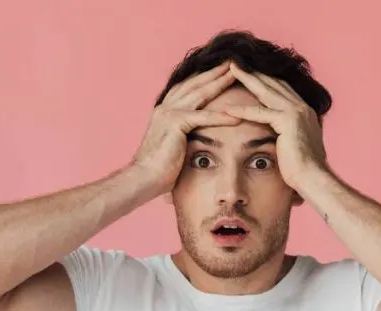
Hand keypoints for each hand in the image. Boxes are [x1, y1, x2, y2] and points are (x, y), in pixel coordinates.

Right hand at [130, 62, 243, 195]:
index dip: (204, 77)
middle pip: (195, 84)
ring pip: (200, 93)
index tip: (221, 69)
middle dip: (215, 72)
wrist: (143, 178)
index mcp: (164, 110)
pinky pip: (203, 116)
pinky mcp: (175, 123)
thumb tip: (193, 140)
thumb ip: (182, 136)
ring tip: (236, 74)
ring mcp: (169, 113)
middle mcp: (165, 107)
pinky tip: (237, 115)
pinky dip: (221, 116)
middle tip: (233, 61)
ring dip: (220, 82)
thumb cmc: (158, 169)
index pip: (188, 87)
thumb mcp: (171, 146)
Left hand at [215, 63, 328, 190]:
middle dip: (255, 73)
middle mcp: (302, 107)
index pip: (282, 89)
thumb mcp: (296, 148)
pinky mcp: (288, 121)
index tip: (250, 73)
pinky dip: (244, 111)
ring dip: (248, 79)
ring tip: (232, 70)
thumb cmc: (304, 170)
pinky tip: (228, 109)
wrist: (313, 178)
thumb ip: (289, 138)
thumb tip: (283, 142)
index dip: (265, 80)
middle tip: (236, 63)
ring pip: (267, 91)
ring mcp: (296, 112)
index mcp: (305, 112)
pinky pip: (261, 113)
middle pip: (274, 84)